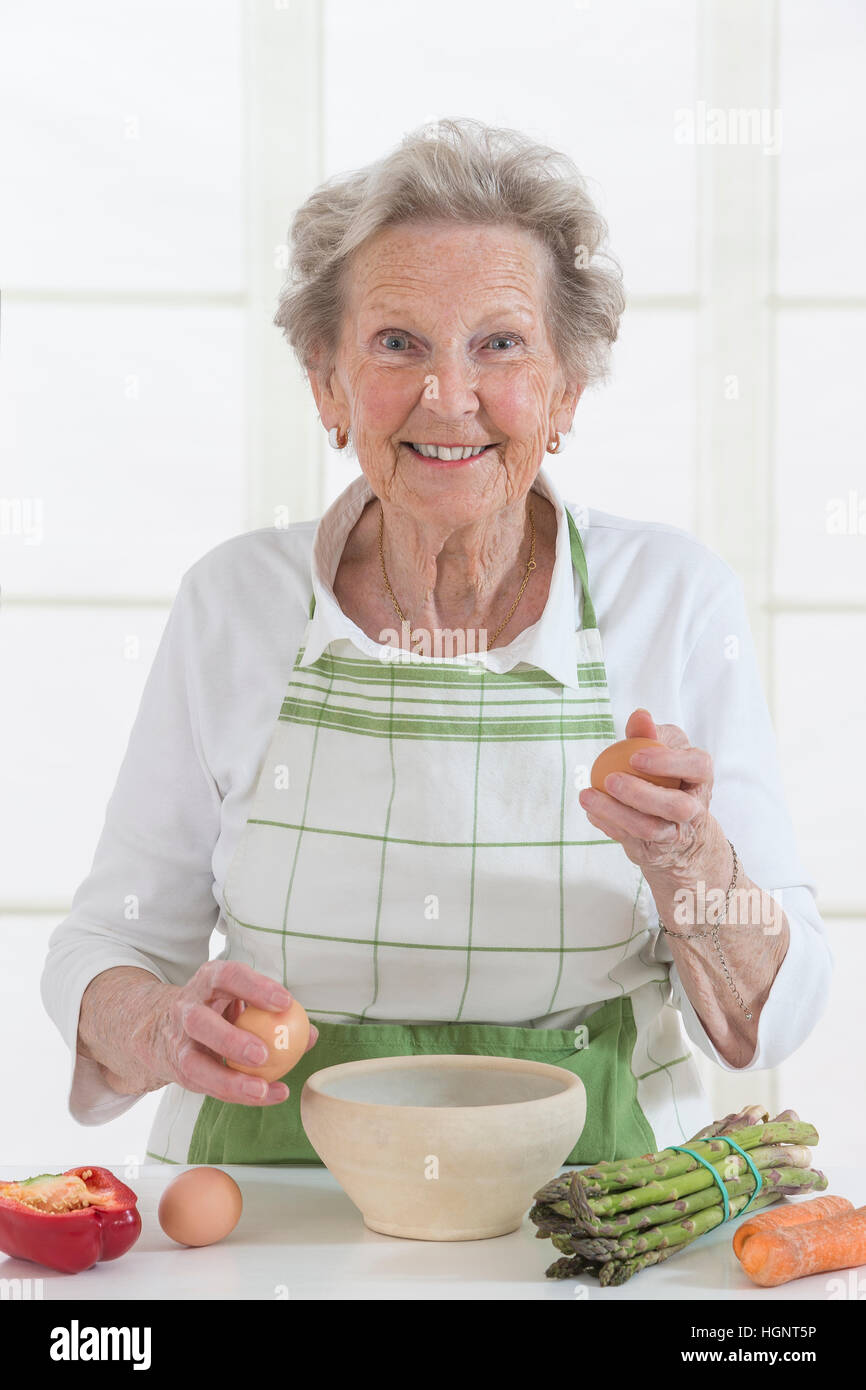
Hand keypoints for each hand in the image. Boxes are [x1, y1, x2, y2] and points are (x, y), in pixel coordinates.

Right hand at [85, 962, 318, 1105]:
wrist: (163, 1027)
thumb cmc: (218, 1009)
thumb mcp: (240, 999)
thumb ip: (273, 1013)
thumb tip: (311, 1034)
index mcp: (207, 982)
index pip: (228, 976)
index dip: (255, 987)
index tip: (286, 1002)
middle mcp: (186, 1009)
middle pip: (200, 1022)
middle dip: (230, 1039)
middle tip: (264, 1054)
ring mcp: (178, 1043)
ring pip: (194, 1063)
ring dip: (229, 1079)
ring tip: (261, 1089)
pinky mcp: (179, 1071)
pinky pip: (207, 1086)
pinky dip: (237, 1094)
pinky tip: (267, 1096)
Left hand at [578, 708, 713, 875]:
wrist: (680, 828)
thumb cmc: (667, 777)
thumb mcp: (663, 751)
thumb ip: (650, 734)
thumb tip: (640, 715)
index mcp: (700, 777)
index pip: (697, 766)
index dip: (668, 762)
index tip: (635, 756)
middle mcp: (695, 807)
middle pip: (677, 806)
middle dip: (642, 794)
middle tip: (610, 779)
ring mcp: (677, 832)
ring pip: (651, 828)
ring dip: (616, 812)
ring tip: (588, 796)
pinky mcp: (657, 849)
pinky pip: (632, 839)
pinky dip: (608, 823)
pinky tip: (591, 810)